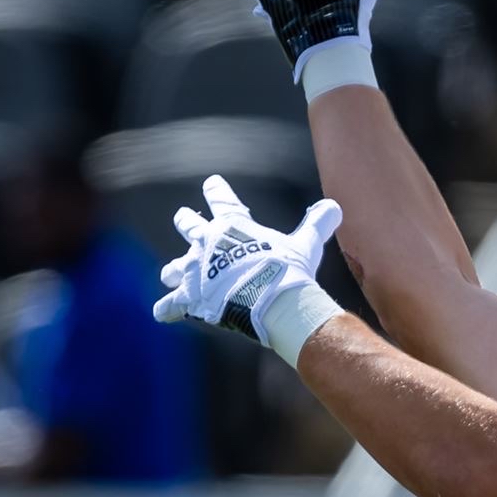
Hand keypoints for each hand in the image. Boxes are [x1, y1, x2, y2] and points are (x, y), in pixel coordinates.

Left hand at [154, 175, 340, 345]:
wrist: (273, 302)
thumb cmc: (289, 271)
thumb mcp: (306, 244)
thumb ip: (318, 224)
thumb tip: (335, 206)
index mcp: (232, 225)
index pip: (221, 199)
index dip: (216, 190)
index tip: (211, 183)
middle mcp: (206, 242)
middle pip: (188, 225)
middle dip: (186, 222)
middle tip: (184, 218)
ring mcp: (195, 270)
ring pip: (174, 267)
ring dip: (174, 270)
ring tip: (170, 273)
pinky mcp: (190, 298)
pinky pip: (171, 305)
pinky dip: (167, 309)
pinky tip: (160, 313)